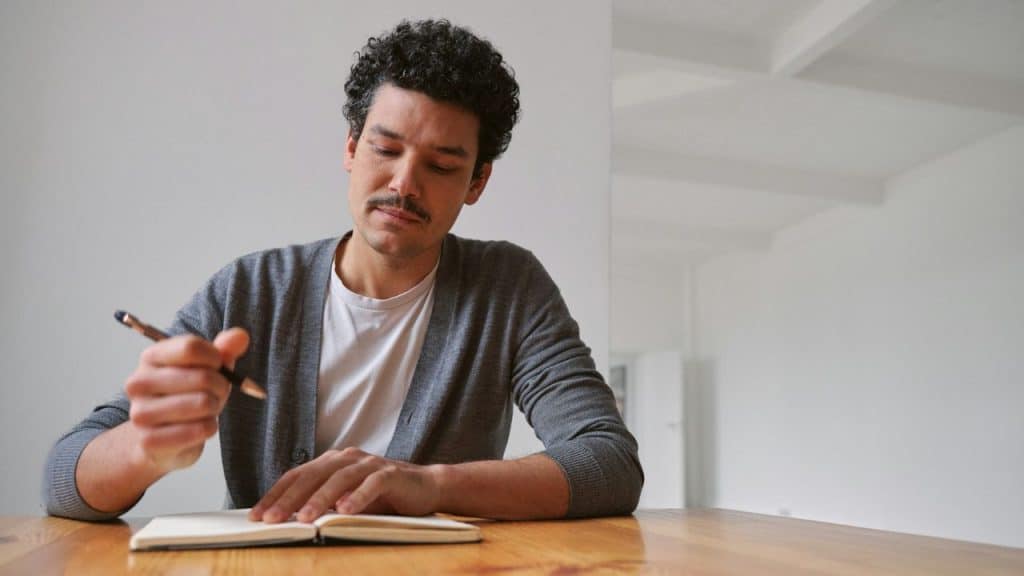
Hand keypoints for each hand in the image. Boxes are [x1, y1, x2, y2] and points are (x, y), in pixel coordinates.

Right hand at [124, 328, 248, 473]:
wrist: (160, 439)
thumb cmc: (187, 396)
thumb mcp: (207, 368)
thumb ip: (224, 350)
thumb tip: (241, 336)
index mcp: (151, 357)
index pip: (191, 347)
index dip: (216, 358)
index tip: (218, 366)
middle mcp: (139, 383)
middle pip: (203, 377)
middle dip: (221, 386)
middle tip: (215, 393)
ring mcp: (141, 413)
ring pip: (204, 403)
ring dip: (214, 409)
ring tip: (204, 411)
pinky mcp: (150, 441)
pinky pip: (201, 429)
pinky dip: (209, 428)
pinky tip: (197, 428)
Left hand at [250, 447, 443, 522]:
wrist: (425, 487)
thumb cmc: (382, 497)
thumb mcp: (346, 500)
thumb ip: (323, 505)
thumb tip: (286, 521)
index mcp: (332, 462)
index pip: (297, 475)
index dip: (275, 494)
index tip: (256, 515)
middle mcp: (347, 458)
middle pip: (312, 475)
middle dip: (288, 499)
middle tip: (270, 520)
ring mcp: (370, 463)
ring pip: (339, 479)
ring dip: (319, 499)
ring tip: (303, 519)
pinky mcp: (391, 473)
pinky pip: (372, 483)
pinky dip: (357, 497)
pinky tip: (345, 511)